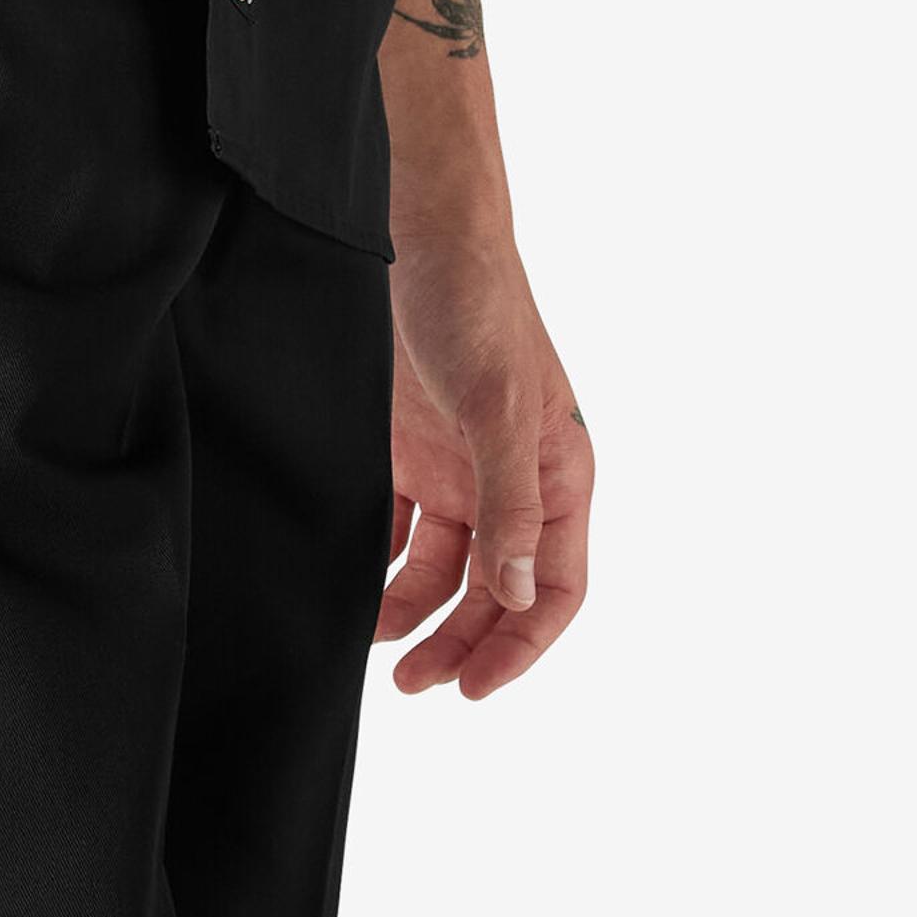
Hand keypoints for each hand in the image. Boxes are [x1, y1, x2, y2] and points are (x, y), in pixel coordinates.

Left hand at [379, 226, 592, 697]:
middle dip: (462, 642)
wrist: (419, 227)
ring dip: (417, 611)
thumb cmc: (476, 304)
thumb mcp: (497, 405)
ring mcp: (459, 464)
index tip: (474, 689)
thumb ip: (509, 503)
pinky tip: (358, 583)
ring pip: (447, 567)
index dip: (523, 645)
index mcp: (557, 475)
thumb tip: (520, 595)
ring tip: (377, 644)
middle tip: (415, 686)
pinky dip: (386, 561)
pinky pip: (404, 526)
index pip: (557, 587)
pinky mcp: (411, 445)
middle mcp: (512, 481)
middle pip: (498, 590)